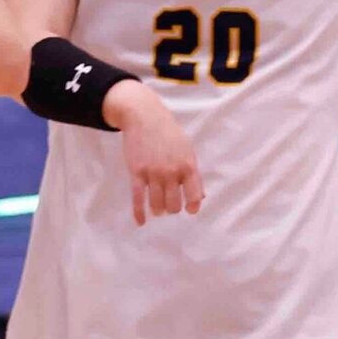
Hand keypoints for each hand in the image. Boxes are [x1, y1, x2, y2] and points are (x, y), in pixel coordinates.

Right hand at [103, 81, 202, 224]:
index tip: (189, 209)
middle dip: (172, 208)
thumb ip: (193, 173)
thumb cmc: (168, 133)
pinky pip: (138, 199)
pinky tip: (141, 221)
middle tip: (168, 205)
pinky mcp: (137, 172)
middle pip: (174, 204)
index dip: (192, 206)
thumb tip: (200, 197)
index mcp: (188, 166)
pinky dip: (139, 213)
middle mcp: (172, 172)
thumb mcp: (187, 149)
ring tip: (157, 208)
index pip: (195, 195)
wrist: (145, 117)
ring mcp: (154, 173)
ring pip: (157, 204)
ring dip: (158, 210)